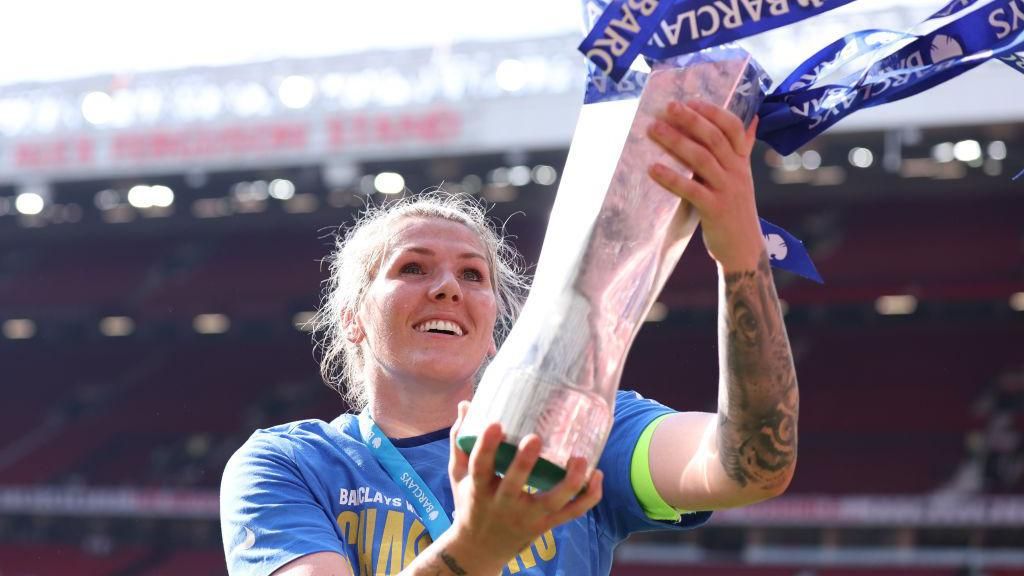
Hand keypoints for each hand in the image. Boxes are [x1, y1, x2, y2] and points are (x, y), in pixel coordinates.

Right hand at [444, 402, 602, 571]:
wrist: (481, 548)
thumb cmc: (470, 502)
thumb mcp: (458, 476)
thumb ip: (460, 441)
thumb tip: (466, 405)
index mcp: (479, 489)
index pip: (480, 467)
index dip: (486, 446)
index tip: (495, 424)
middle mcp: (503, 505)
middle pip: (515, 485)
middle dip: (524, 463)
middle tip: (534, 438)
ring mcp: (528, 516)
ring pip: (552, 502)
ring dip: (570, 482)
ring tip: (581, 459)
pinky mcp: (546, 524)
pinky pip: (572, 513)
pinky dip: (589, 497)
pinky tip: (597, 475)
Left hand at [647, 99, 764, 271]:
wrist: (743, 247)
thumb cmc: (735, 208)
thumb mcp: (742, 176)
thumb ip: (742, 149)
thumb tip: (752, 119)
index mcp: (742, 161)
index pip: (733, 128)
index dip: (713, 112)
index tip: (691, 100)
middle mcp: (737, 172)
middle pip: (714, 139)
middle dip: (691, 120)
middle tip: (668, 107)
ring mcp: (727, 190)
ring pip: (702, 160)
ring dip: (676, 142)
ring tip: (654, 130)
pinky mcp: (715, 210)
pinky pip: (691, 190)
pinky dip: (671, 178)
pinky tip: (653, 169)